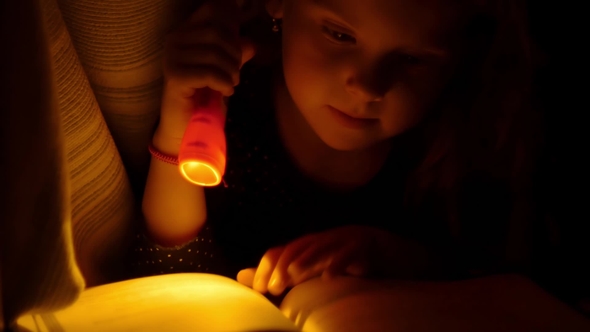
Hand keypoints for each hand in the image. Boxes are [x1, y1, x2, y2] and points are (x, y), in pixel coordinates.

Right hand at [153, 0, 255, 154]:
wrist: (186, 126)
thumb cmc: (204, 96)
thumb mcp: (224, 71)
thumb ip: (235, 54)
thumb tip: (251, 43)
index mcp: (187, 31)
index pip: (213, 9)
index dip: (233, 23)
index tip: (240, 46)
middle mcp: (175, 39)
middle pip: (217, 32)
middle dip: (235, 54)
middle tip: (236, 73)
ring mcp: (172, 57)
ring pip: (214, 53)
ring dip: (231, 71)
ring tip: (231, 84)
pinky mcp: (174, 77)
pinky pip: (209, 72)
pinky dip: (223, 83)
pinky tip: (226, 92)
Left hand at [237, 226, 428, 295]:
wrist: (403, 256)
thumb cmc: (361, 268)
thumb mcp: (325, 274)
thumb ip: (293, 277)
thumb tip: (255, 280)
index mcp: (314, 247)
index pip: (281, 251)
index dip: (267, 268)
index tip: (261, 291)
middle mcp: (326, 240)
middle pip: (295, 247)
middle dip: (280, 266)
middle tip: (273, 288)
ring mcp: (346, 239)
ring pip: (319, 245)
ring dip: (303, 261)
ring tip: (291, 277)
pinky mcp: (366, 245)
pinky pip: (349, 252)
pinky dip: (337, 264)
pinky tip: (328, 278)